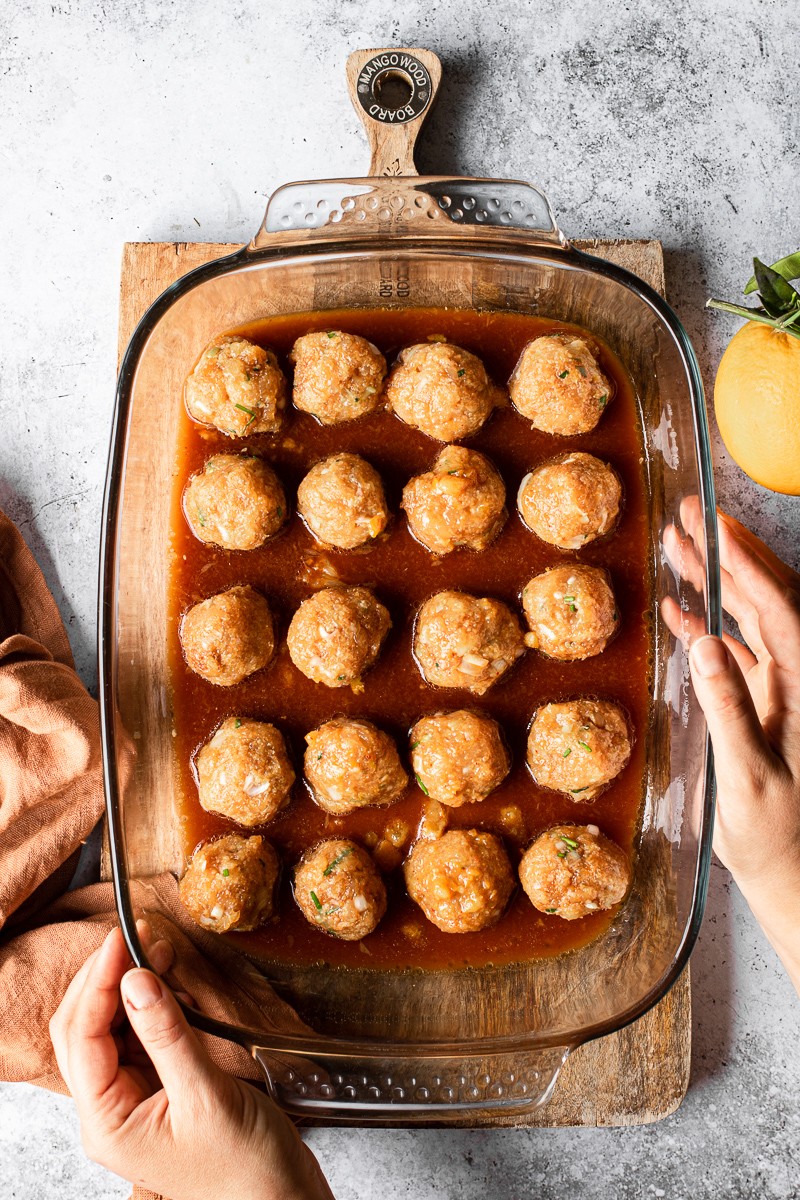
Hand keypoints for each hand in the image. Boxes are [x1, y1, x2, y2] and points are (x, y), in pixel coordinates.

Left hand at [49, 923, 333, 1199]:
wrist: (279, 1197)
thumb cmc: (246, 1167)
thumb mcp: (206, 1095)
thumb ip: (167, 1034)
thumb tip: (136, 978)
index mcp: (107, 1122)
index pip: (83, 1036)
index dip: (99, 982)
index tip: (121, 939)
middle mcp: (109, 1110)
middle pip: (85, 1028)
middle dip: (107, 977)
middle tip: (138, 935)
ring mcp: (131, 1098)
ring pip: (110, 1027)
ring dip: (128, 984)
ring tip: (155, 948)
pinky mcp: (156, 1088)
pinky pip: (138, 1035)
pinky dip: (149, 1002)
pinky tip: (168, 982)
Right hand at [664, 505, 799, 991]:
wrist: (793, 874)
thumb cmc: (776, 836)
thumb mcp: (749, 777)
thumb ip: (729, 710)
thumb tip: (705, 646)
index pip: (780, 611)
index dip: (748, 566)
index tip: (719, 528)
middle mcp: (796, 678)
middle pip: (768, 599)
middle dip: (731, 554)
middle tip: (696, 514)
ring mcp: (779, 689)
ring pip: (748, 618)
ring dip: (715, 582)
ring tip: (680, 543)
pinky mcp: (761, 704)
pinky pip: (733, 651)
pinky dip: (706, 626)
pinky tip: (679, 608)